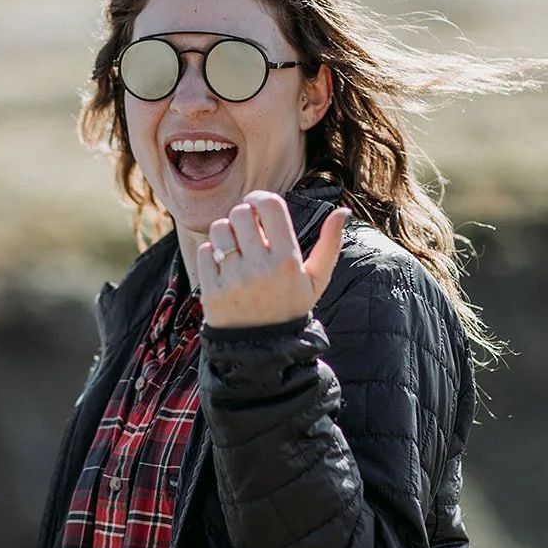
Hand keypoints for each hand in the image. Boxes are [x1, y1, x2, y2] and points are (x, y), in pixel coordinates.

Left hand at [195, 190, 349, 327]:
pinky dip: (212, 255)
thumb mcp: (316, 280)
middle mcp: (261, 268)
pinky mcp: (212, 291)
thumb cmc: (290, 307)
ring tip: (236, 249)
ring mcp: (235, 280)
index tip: (256, 204)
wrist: (263, 350)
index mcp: (288, 260)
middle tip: (247, 231)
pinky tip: (225, 268)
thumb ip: (330, 243)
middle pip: (240, 213)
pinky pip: (205, 251)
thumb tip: (342, 209)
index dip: (259, 197)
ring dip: (226, 234)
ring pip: (219, 229)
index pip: (269, 205)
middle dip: (242, 217)